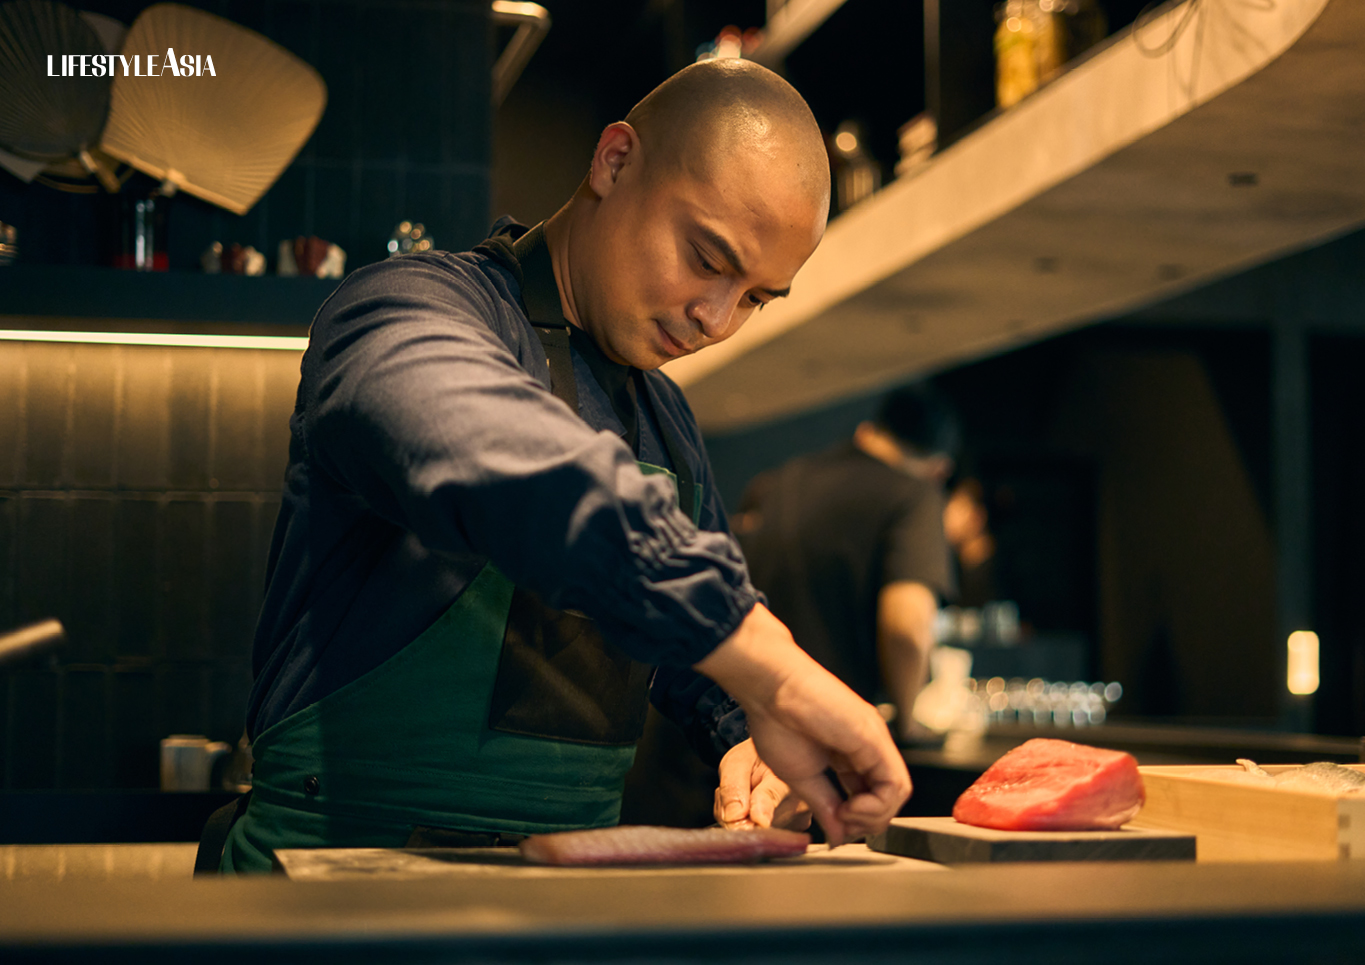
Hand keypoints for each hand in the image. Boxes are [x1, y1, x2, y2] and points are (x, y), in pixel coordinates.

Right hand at [695, 603, 911, 845]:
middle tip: (841, 822)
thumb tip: (837, 837)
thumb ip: (823, 806)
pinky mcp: (874, 738)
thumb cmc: (776, 722)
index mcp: (850, 753)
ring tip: (845, 814)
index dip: (857, 819)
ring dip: (872, 816)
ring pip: (897, 792)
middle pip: (889, 797)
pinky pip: (894, 783)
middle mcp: (868, 747)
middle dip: (867, 821)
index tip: (835, 824)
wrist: (770, 689)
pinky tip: (850, 806)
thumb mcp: (800, 777)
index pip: (871, 795)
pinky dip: (876, 805)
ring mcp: (874, 741)